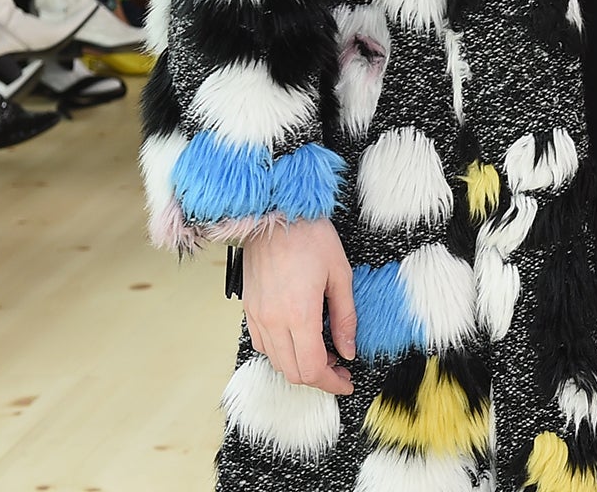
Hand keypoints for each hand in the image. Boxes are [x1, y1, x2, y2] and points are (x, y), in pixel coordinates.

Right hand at [243, 218, 356, 393]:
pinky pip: (262, 344)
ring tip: (323, 350)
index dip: (332, 383)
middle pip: (292, 372)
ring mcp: (257, 316)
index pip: (312, 369)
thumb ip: (344, 317)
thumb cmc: (310, 236)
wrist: (274, 214)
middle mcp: (273, 321)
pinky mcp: (248, 309)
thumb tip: (348, 350)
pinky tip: (300, 337)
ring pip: (276, 361)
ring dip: (299, 365)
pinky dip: (282, 351)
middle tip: (340, 367)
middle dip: (319, 378)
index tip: (347, 382)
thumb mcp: (340, 274)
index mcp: (298, 314)